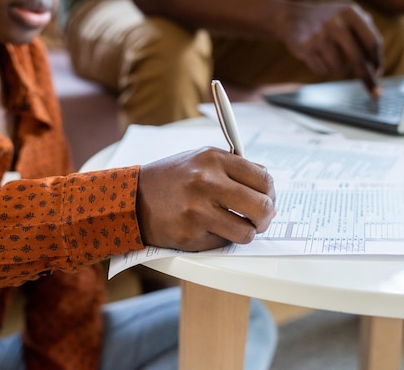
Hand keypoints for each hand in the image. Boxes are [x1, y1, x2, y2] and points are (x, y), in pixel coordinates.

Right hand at [136, 147, 275, 251]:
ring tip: (235, 226)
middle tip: (259, 219)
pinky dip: (220, 239)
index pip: (263, 178)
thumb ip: (233, 169)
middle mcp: (207, 182)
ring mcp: (198, 210)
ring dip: (246, 233)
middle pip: (262, 207)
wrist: (132, 199)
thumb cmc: (170, 179)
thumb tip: (266, 189)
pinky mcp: (191, 235)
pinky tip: (207, 229)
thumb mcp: (201, 159)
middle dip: (265, 217)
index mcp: (213, 159)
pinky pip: (223, 243)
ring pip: (247, 232)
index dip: (270, 193)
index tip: (267, 199)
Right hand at [280, 0, 383, 97]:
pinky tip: (317, 56)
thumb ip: (366, 33)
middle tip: (374, 94)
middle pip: (357, 59)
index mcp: (351, 13)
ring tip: (329, 55)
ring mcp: (319, 35)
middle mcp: (336, 23)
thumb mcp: (348, 16)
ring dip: (337, 68)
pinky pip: (322, 71)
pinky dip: (322, 68)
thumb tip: (376, 67)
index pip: (372, 42)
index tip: (378, 73)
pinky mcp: (305, 48)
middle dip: (367, 78)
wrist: (292, 17)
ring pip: (339, 68)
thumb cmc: (327, 21)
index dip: (377, 60)